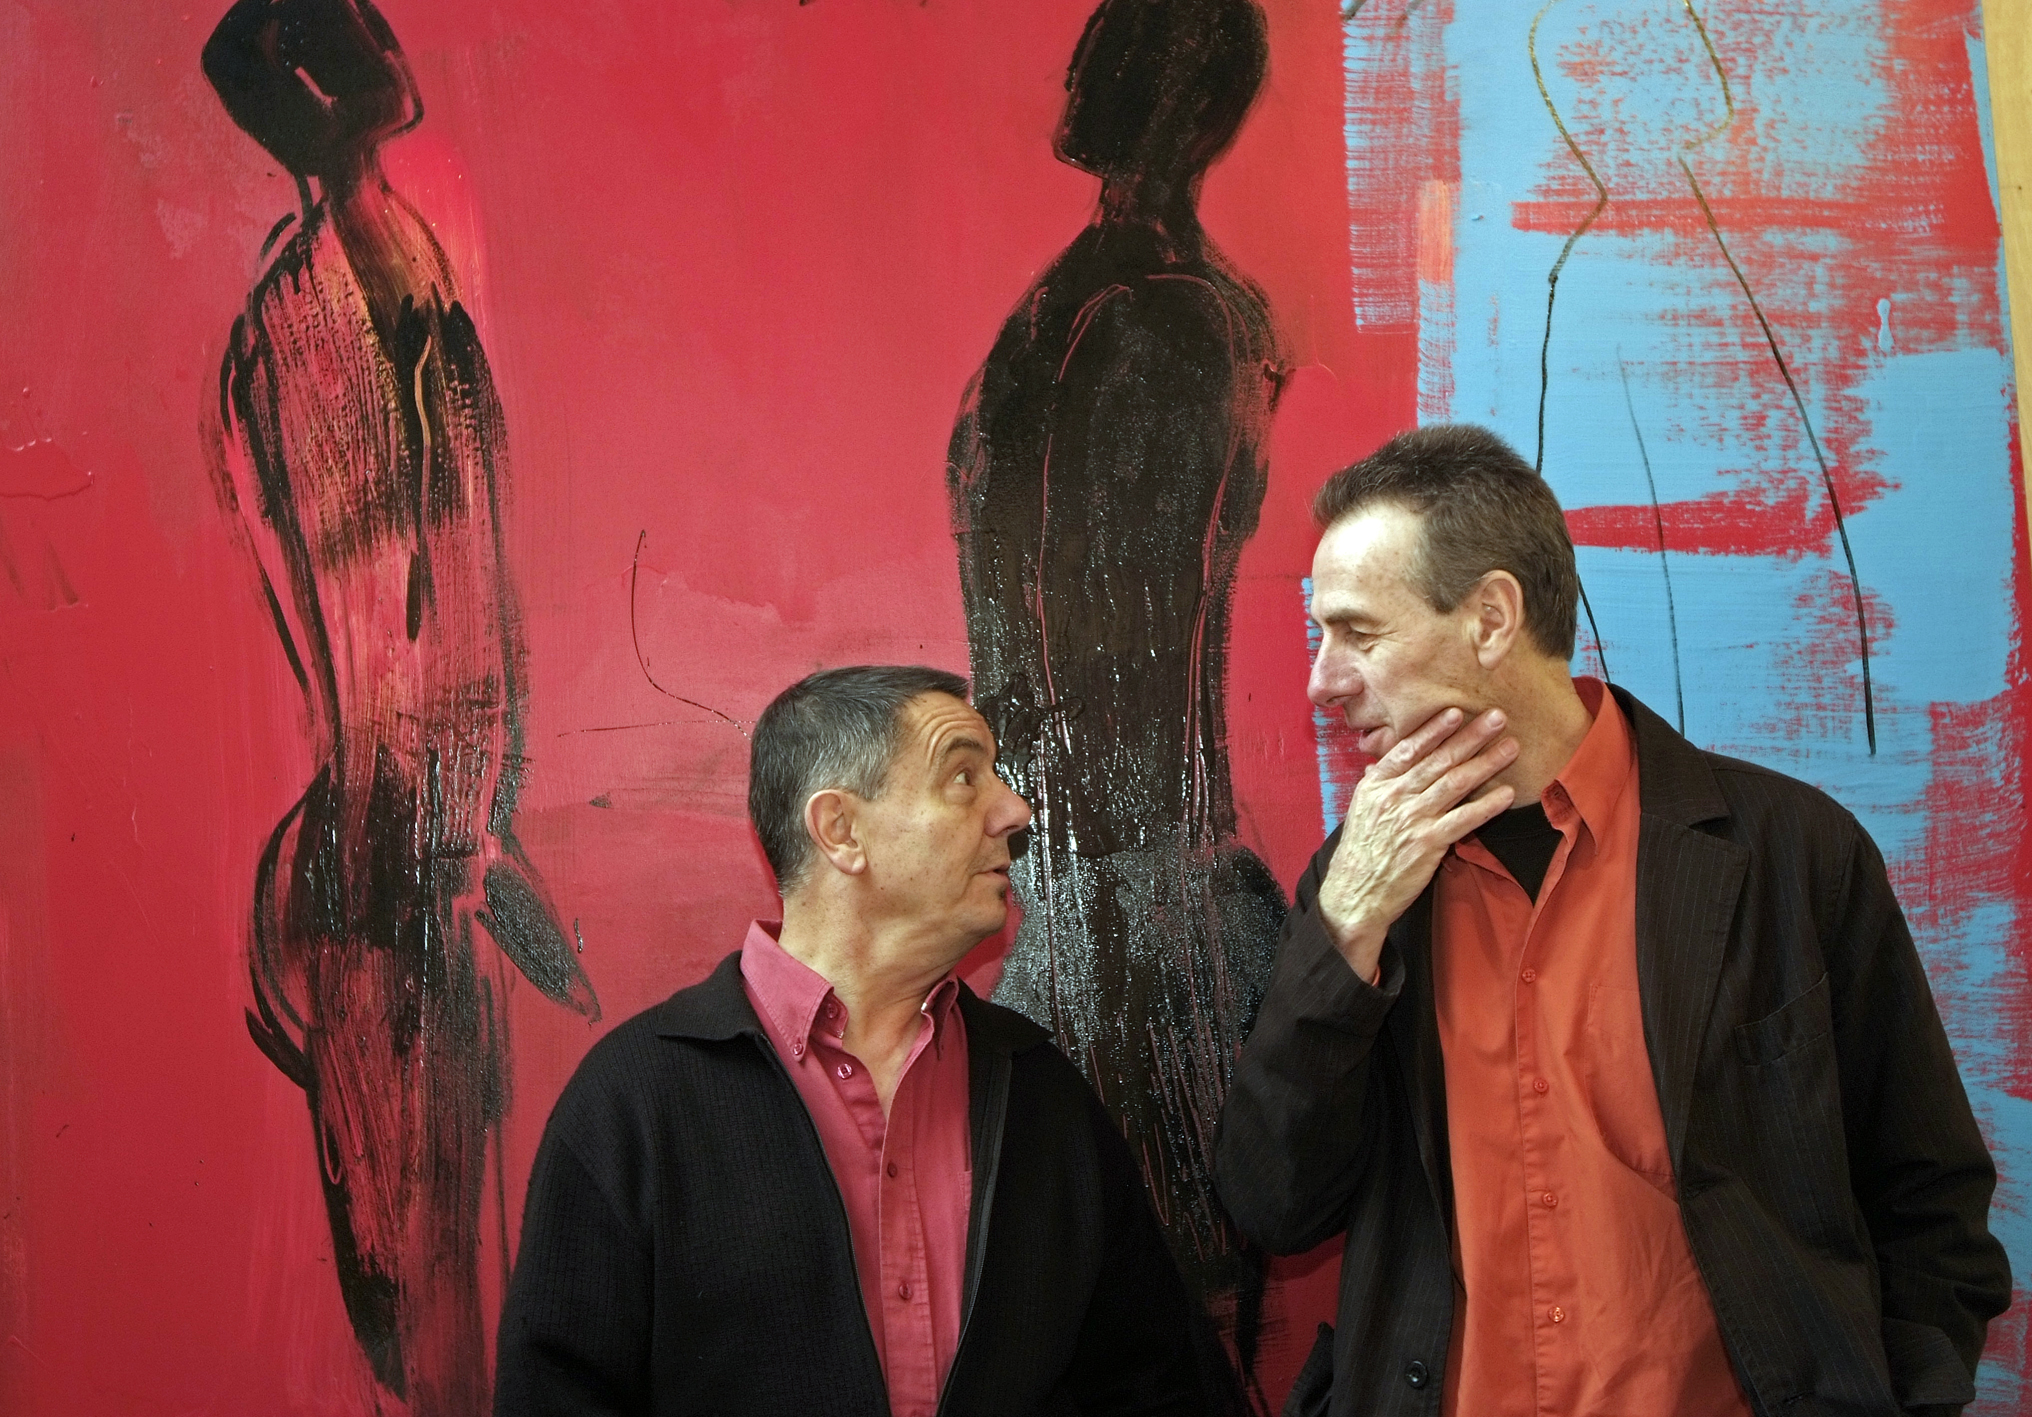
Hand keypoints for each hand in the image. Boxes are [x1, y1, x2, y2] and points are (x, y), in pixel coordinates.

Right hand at [1318, 707, 1517, 978]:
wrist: (1354, 894)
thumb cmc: (1360, 852)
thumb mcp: (1360, 809)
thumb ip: (1376, 782)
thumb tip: (1383, 761)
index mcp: (1376, 784)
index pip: (1408, 749)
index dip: (1434, 730)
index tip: (1456, 712)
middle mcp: (1394, 796)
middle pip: (1438, 760)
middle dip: (1470, 736)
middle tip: (1496, 717)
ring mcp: (1412, 819)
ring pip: (1454, 783)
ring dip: (1486, 762)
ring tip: (1510, 747)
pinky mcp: (1428, 844)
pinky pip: (1463, 818)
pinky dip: (1486, 805)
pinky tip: (1506, 793)